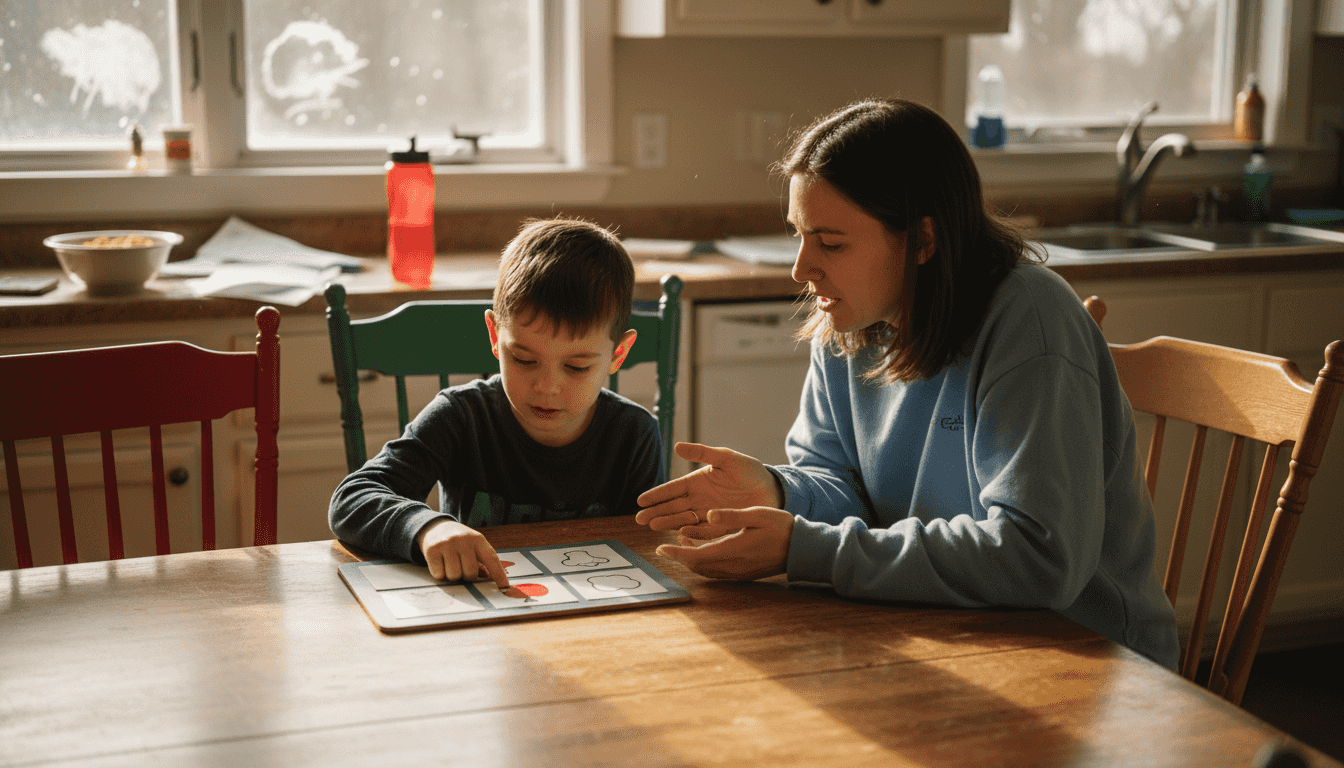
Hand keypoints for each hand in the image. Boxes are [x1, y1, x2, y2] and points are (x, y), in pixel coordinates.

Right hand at [417, 519, 509, 588]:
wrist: (436, 527)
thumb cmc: (459, 542)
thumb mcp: (473, 545)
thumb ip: (482, 561)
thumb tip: (488, 578)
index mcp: (478, 539)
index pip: (491, 559)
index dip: (499, 575)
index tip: (504, 588)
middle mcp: (463, 540)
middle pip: (470, 573)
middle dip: (467, 576)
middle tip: (462, 568)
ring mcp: (447, 544)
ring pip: (454, 576)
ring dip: (453, 576)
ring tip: (450, 564)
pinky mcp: (432, 550)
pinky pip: (439, 575)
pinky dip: (440, 574)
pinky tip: (440, 563)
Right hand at [635, 443, 782, 532]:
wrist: (771, 489)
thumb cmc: (749, 471)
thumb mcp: (725, 457)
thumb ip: (702, 452)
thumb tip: (676, 446)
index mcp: (697, 482)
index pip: (672, 489)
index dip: (656, 495)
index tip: (640, 501)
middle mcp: (699, 500)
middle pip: (673, 507)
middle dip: (655, 513)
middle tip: (640, 519)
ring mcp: (708, 514)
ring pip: (683, 520)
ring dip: (668, 523)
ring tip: (654, 525)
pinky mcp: (720, 526)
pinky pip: (702, 531)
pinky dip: (691, 533)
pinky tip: (680, 533)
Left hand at [656, 507, 793, 580]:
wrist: (802, 549)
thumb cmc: (781, 528)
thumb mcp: (756, 515)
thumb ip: (731, 516)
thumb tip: (708, 514)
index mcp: (732, 550)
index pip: (696, 555)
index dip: (676, 552)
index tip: (660, 548)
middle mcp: (732, 566)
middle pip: (697, 566)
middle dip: (680, 556)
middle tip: (669, 542)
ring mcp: (738, 573)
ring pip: (706, 571)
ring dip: (692, 560)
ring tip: (684, 543)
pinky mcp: (744, 574)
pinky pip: (717, 572)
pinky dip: (704, 563)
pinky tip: (705, 551)